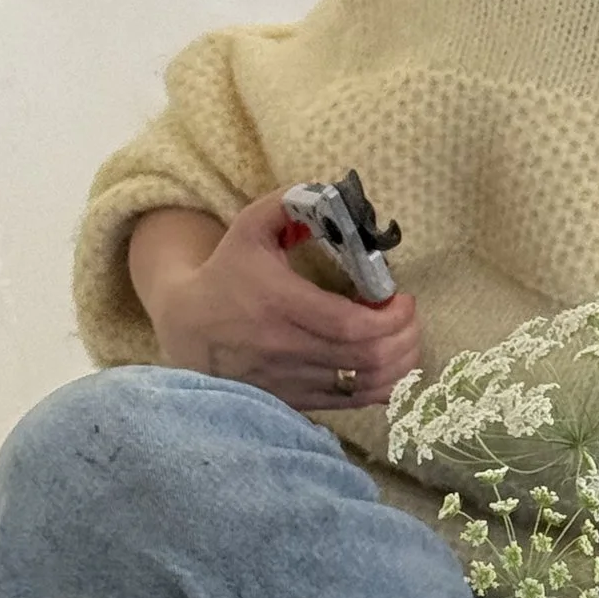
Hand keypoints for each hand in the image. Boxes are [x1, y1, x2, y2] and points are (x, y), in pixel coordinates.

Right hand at [135, 193, 422, 412]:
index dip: (390, 317)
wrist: (188, 328)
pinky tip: (391, 365)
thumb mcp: (250, 227)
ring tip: (407, 339)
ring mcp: (292, 380)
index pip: (349, 324)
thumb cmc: (228, 272)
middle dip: (404, 336)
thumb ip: (289, 204)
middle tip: (410, 317)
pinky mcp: (295, 399)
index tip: (403, 298)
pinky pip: (351, 403)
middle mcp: (287, 347)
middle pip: (367, 356)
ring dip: (400, 363)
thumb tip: (332, 194)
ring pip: (365, 384)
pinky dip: (383, 388)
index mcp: (279, 303)